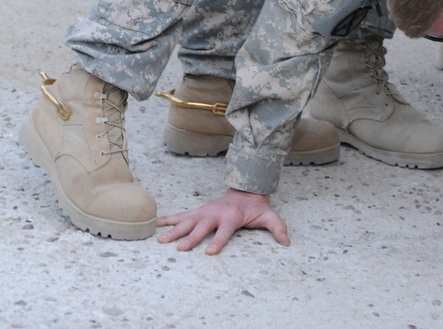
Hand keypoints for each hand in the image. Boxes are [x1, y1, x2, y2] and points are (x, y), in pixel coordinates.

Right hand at [156, 189, 289, 254]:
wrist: (245, 191)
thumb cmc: (255, 209)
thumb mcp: (269, 216)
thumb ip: (277, 227)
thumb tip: (286, 241)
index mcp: (232, 216)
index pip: (225, 230)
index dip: (219, 241)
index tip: (210, 252)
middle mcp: (216, 213)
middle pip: (202, 226)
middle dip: (192, 237)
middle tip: (180, 248)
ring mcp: (205, 211)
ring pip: (188, 220)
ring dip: (174, 229)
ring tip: (160, 240)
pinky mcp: (199, 210)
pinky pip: (182, 215)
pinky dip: (169, 218)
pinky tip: (156, 224)